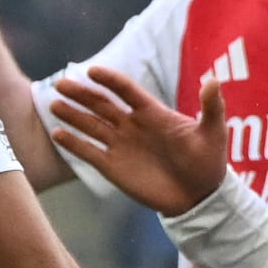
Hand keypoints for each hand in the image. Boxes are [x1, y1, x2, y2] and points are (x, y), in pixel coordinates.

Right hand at [47, 65, 226, 216]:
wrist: (199, 197)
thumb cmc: (208, 162)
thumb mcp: (213, 133)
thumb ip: (212, 107)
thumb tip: (214, 81)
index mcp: (152, 112)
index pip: (126, 90)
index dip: (110, 80)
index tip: (92, 71)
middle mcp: (132, 125)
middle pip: (101, 104)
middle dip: (81, 94)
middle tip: (61, 84)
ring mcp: (121, 145)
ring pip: (91, 125)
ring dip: (72, 115)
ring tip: (54, 104)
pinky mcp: (114, 167)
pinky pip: (90, 152)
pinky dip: (74, 144)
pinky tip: (58, 135)